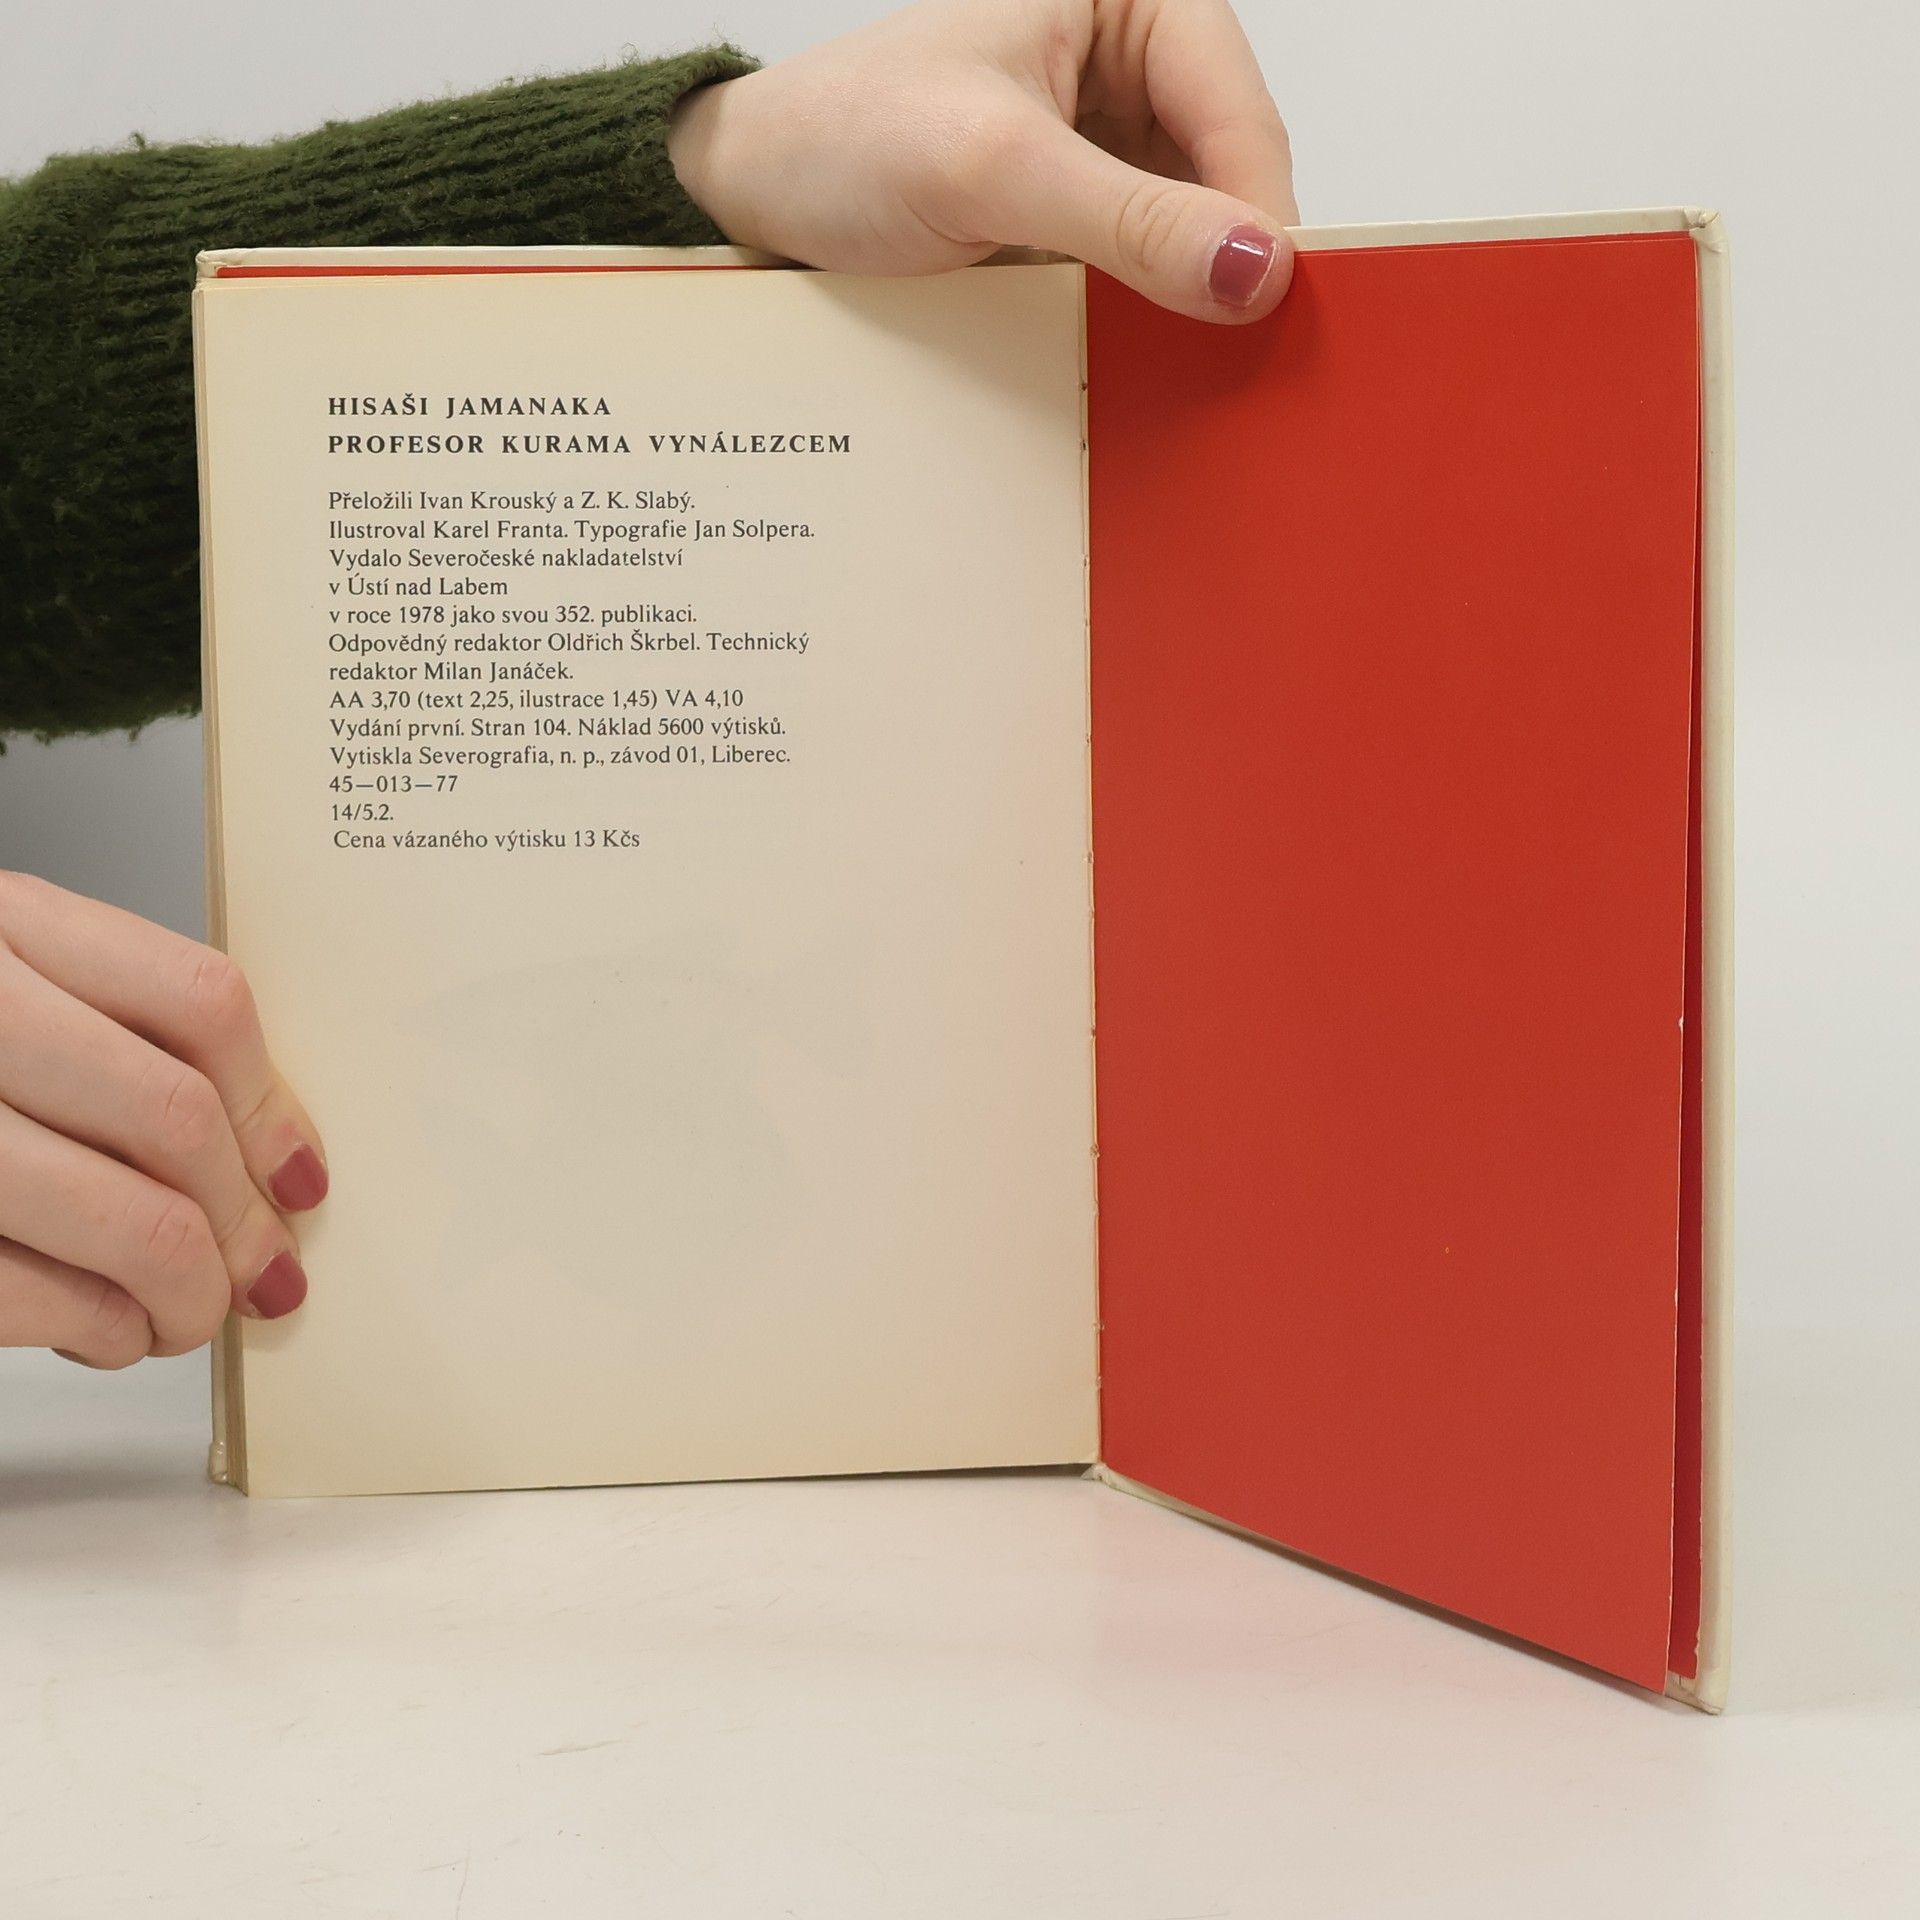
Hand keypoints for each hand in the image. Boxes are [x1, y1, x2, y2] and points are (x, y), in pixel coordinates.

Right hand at [0, 873, 324, 1367]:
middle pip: (176, 1121)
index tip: (301, 1175)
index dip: (276, 1106)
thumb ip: (110, 1036)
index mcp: (4, 926)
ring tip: (189, 1312)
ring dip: (188, 1293)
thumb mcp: (8, 990)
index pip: (201, 1004)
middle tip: (263, 1272)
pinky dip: (106, 1331)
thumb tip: (266, 1159)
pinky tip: (110, 1330)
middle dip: (244, 1223)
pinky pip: (38, 1298)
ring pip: (130, 1222)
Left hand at [669, 0, 1296, 322]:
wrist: (759, 194)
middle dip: (1227, 260)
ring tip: (1185, 359)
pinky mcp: (1080, 211)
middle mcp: (1128, 62)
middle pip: (1229, 174)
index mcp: (1127, 0)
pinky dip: (1149, 316)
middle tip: (1234, 353)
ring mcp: (1107, 142)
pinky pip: (1146, 268)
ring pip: (1195, 230)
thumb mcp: (992, 169)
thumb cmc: (842, 139)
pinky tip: (1142, 355)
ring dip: (1190, 297)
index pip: (1239, 112)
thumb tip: (1250, 268)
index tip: (1263, 311)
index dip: (1260, 216)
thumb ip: (1127, 217)